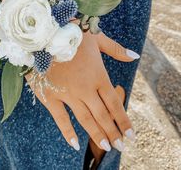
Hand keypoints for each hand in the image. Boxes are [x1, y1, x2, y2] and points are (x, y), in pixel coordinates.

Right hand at [26, 30, 138, 150]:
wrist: (45, 32)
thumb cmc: (73, 32)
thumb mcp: (98, 38)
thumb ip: (117, 49)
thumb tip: (136, 56)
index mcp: (98, 75)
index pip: (114, 103)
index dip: (123, 120)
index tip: (131, 135)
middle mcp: (86, 88)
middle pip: (103, 115)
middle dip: (113, 132)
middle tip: (121, 147)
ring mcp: (67, 94)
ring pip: (86, 119)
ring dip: (97, 134)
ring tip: (106, 148)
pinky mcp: (50, 96)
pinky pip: (60, 118)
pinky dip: (67, 132)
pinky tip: (75, 145)